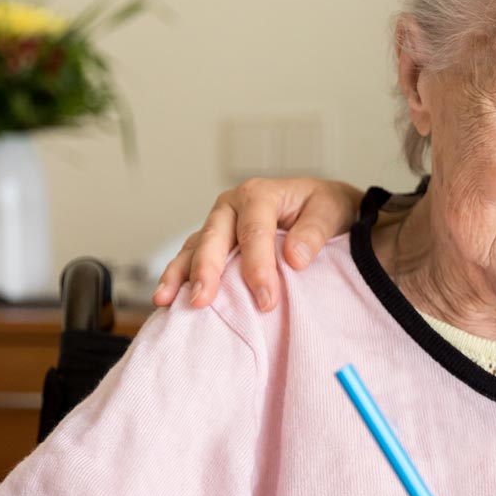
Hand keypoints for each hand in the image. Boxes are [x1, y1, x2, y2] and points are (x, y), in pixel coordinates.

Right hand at [152, 177, 361, 311]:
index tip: (266, 300)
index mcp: (259, 194)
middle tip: (202, 301)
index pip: (255, 232)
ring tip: (166, 301)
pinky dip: (177, 278)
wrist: (319, 206)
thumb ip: (314, 232)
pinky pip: (190, 259)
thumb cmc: (323, 208)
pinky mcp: (212, 243)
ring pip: (194, 248)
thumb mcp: (329, 211)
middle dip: (207, 271)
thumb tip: (295, 259)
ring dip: (179, 275)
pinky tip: (166, 300)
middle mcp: (232, 206)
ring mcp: (218, 225)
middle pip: (214, 238)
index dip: (259, 267)